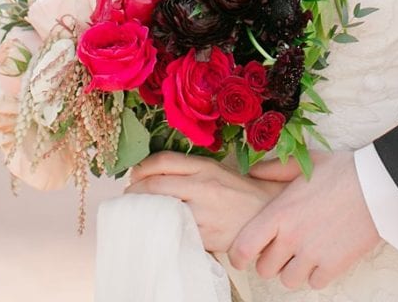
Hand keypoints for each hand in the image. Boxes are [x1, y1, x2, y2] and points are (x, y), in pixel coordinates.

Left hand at [126, 152, 287, 253]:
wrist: (267, 215)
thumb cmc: (241, 192)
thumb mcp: (217, 170)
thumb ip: (189, 169)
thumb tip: (154, 173)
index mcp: (206, 167)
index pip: (163, 161)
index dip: (142, 168)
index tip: (134, 175)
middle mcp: (203, 187)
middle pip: (155, 185)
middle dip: (135, 191)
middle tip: (130, 196)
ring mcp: (204, 212)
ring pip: (162, 209)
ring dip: (146, 211)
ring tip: (141, 212)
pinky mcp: (206, 235)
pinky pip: (175, 230)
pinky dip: (163, 228)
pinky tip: (160, 227)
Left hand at [228, 149, 379, 289]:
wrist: (377, 185)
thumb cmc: (342, 171)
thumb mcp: (305, 163)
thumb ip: (274, 169)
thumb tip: (252, 172)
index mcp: (279, 213)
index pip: (244, 247)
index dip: (238, 256)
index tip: (243, 255)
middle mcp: (291, 237)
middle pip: (264, 269)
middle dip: (269, 262)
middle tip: (280, 250)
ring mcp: (313, 254)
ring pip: (288, 280)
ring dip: (292, 270)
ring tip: (301, 255)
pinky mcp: (334, 265)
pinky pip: (314, 283)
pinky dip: (316, 275)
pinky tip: (322, 258)